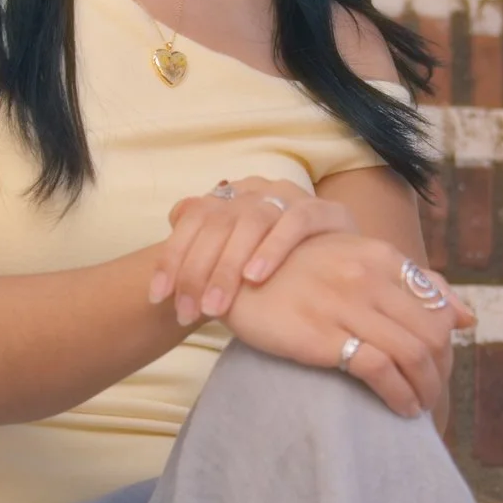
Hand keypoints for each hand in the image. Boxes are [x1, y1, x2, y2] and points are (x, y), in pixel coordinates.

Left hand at [149, 183, 357, 326]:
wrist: (344, 260)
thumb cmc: (280, 263)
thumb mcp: (236, 258)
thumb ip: (205, 247)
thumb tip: (171, 236)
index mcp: (231, 196)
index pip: (191, 218)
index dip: (172, 257)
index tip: (158, 297)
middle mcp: (257, 190)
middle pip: (217, 223)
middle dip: (197, 271)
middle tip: (188, 312)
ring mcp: (291, 197)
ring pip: (251, 222)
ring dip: (228, 267)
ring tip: (215, 307)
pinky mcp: (324, 210)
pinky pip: (295, 222)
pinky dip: (272, 249)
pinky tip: (255, 278)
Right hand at [221, 232, 474, 416]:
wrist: (232, 275)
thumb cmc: (297, 273)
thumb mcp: (355, 262)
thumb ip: (411, 283)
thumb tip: (466, 316)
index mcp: (379, 255)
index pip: (437, 305)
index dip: (446, 345)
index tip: (438, 367)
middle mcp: (368, 276)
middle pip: (432, 333)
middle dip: (440, 372)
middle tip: (432, 394)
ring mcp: (345, 304)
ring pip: (412, 353)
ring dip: (425, 389)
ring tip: (419, 407)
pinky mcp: (322, 335)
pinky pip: (379, 369)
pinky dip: (399, 394)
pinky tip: (399, 408)